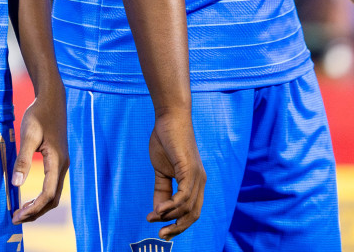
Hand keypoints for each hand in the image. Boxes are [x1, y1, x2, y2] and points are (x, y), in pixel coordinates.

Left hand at [12, 89, 67, 222]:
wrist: (52, 100)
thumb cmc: (38, 115)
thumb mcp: (28, 135)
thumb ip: (23, 159)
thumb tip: (16, 184)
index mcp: (56, 161)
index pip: (48, 194)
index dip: (33, 208)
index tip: (17, 215)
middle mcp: (62, 166)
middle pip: (52, 200)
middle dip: (36, 212)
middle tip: (16, 218)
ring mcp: (62, 164)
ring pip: (53, 194)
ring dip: (39, 206)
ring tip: (21, 212)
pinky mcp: (58, 161)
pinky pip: (52, 186)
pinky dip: (41, 197)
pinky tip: (28, 197)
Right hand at [147, 111, 204, 238]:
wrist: (169, 118)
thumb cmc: (166, 141)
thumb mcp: (161, 170)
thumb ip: (161, 190)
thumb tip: (157, 212)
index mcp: (195, 183)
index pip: (191, 211)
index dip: (177, 223)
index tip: (161, 229)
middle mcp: (200, 182)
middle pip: (193, 215)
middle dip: (177, 228)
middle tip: (161, 235)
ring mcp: (197, 176)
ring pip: (188, 208)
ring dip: (170, 217)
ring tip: (153, 219)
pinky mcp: (190, 170)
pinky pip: (183, 195)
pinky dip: (171, 205)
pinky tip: (159, 210)